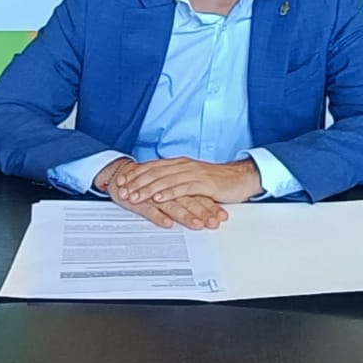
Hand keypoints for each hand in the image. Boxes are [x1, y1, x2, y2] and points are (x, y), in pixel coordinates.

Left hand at [108, 157, 262, 204]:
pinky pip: (183, 188)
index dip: (136, 173)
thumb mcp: (192, 179)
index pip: (153, 166)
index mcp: (180, 163)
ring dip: (148, 189)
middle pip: (156, 172)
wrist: (240, 178)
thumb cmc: (217, 181)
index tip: (122, 181)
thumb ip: (176, 180)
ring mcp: (194, 174)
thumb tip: (158, 186)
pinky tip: (159, 198)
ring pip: (166, 180)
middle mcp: (185, 166)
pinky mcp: (204, 184)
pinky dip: (169, 193)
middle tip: (123, 191)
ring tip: (136, 197)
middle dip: (137, 182)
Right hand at [111, 190, 227, 229]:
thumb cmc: (147, 183)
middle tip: (214, 222)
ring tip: (196, 224)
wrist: (121, 174)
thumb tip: (206, 207)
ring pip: (172, 205)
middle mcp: (167, 189)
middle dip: (203, 212)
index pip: (197, 195)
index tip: (222, 216)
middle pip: (189, 201)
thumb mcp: (169, 189)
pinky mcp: (139, 200)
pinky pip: (150, 210)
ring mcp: (153, 195)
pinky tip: (168, 223)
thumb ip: (185, 197)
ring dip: (186, 215)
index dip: (210, 206)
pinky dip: (159, 216)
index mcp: (176, 184)